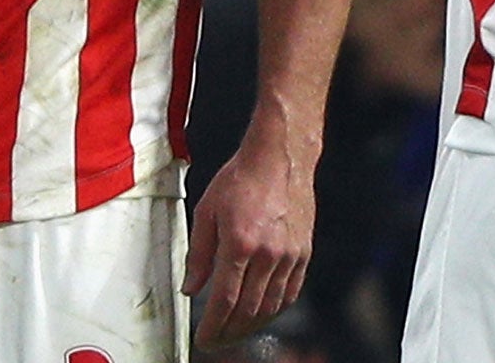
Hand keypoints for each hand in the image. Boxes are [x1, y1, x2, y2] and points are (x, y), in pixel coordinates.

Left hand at [184, 135, 314, 350]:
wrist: (280, 156)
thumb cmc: (242, 178)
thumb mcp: (207, 211)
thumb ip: (199, 254)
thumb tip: (191, 287)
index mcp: (239, 244)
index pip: (224, 301)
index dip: (212, 327)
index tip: (203, 338)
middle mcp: (267, 254)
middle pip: (248, 311)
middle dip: (229, 332)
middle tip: (217, 339)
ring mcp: (289, 254)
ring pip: (270, 306)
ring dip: (251, 325)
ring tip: (236, 330)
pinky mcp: (303, 251)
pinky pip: (290, 292)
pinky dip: (275, 309)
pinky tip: (263, 311)